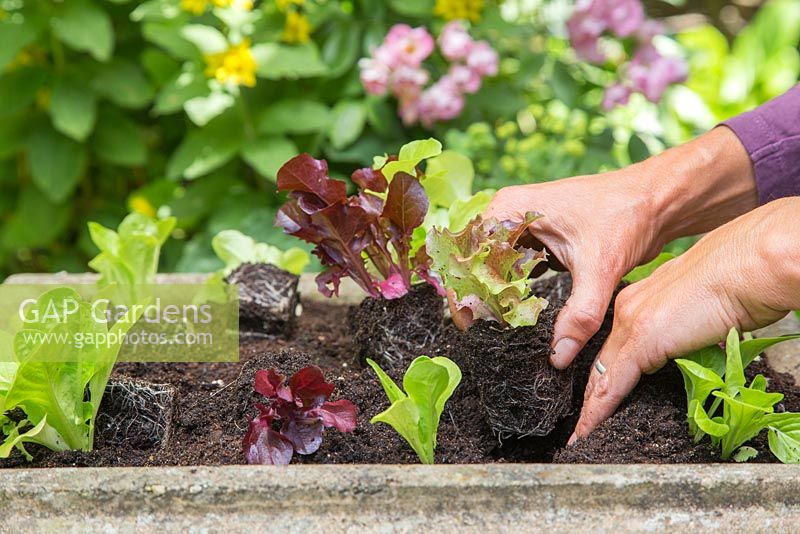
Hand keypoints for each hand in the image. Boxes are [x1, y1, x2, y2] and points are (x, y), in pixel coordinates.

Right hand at [455, 127, 757, 369]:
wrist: (657, 200)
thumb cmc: (626, 216)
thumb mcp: (600, 267)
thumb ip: (579, 314)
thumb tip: (558, 357)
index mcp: (510, 209)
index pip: (468, 255)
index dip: (465, 291)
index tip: (473, 326)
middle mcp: (507, 215)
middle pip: (473, 263)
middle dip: (476, 298)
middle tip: (483, 335)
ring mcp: (520, 229)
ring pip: (489, 269)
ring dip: (491, 298)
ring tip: (496, 331)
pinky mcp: (535, 242)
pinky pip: (509, 271)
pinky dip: (510, 294)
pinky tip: (516, 319)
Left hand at [571, 197, 799, 442]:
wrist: (747, 265)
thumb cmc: (738, 281)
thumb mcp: (700, 306)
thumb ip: (681, 325)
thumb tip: (682, 342)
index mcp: (639, 299)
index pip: (613, 345)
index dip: (604, 371)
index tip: (595, 393)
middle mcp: (628, 308)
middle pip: (602, 360)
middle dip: (588, 392)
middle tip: (576, 421)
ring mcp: (632, 323)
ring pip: (602, 375)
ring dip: (590, 409)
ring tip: (578, 435)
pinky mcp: (643, 340)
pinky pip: (613, 384)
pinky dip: (598, 412)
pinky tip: (588, 430)